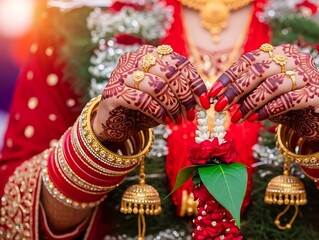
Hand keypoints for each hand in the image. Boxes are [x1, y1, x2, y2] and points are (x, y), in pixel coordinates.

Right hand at [92, 44, 209, 142]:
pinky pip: (142, 100)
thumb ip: (182, 93)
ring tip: (178, 120)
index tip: (204, 102)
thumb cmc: (144, 108)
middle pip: (170, 73)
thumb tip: (204, 99)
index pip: (179, 62)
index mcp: (149, 54)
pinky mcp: (112, 92)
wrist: (115, 124)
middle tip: (191, 114)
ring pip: (157, 86)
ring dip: (172, 106)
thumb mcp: (166, 98)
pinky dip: (157, 112)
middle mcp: (134, 59)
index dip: (195, 82)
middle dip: (185, 97)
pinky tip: (163, 121)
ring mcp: (121, 74)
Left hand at [209, 44, 318, 142]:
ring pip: (273, 85)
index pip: (251, 60)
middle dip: (236, 90)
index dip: (230, 76)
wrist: (315, 123)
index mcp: (282, 52)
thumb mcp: (262, 97)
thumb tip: (219, 97)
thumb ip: (246, 92)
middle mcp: (298, 59)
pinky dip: (268, 110)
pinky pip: (288, 100)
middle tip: (220, 106)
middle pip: (260, 70)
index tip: (213, 93)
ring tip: (236, 117)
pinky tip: (255, 119)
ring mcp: (310, 75)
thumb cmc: (285, 107)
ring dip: (250, 103)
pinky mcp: (318, 94)